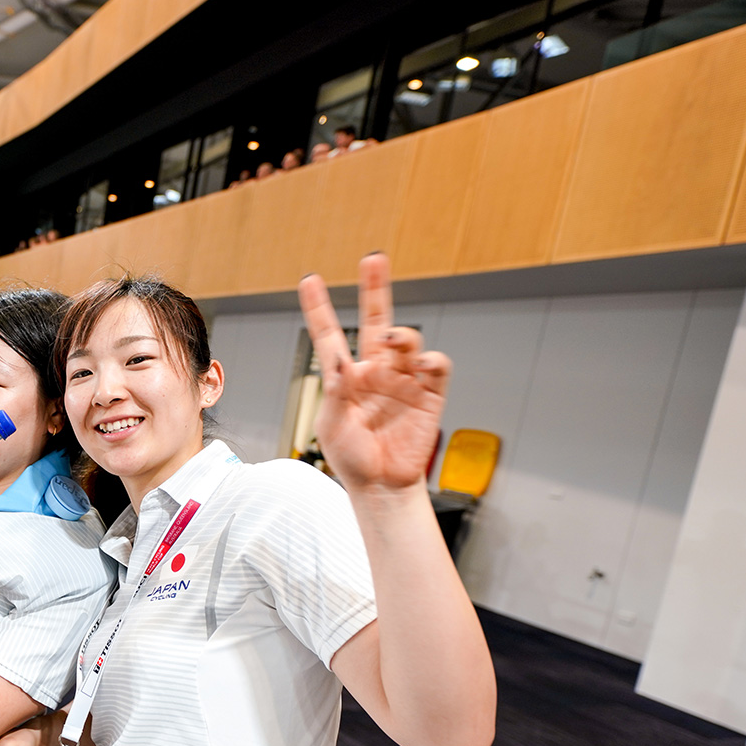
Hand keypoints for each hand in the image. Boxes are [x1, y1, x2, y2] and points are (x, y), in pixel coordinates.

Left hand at [298, 254, 450, 493]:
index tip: (310, 280)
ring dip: (401, 334)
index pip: (330, 335)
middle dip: (376, 289)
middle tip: (373, 259)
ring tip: (392, 338)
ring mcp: (402, 381)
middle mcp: (376, 371)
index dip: (319, 308)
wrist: (382, 486)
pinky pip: (435, 369)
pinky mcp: (428, 396)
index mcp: (347, 376)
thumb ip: (337, 394)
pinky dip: (431, 360)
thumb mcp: (332, 426)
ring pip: (406, 342)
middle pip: (377, 320)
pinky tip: (422, 363)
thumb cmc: (352, 458)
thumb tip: (340, 362)